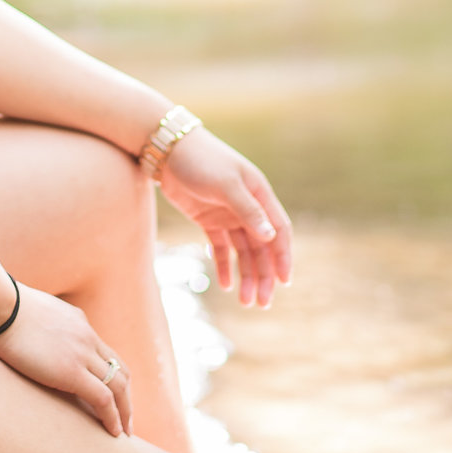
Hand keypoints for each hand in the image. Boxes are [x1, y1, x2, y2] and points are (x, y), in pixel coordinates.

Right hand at [0, 284, 133, 435]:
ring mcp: (82, 354)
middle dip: (125, 397)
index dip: (112, 376)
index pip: (104, 353)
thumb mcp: (29, 312)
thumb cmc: (0, 308)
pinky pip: (103, 398)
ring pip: (117, 386)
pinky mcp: (72, 371)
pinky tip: (113, 432)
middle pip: (120, 370)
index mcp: (78, 323)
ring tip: (123, 432)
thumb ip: (37, 325)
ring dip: (124, 411)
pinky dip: (113, 417)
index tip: (113, 395)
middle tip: (126, 419)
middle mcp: (87, 337)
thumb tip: (22, 332)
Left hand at [157, 128, 293, 306]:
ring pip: (243, 251)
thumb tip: (270, 236)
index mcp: (259, 195)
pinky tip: (224, 284)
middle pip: (262, 247)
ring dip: (246, 276)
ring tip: (246, 302)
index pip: (278, 231)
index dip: (283, 256)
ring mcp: (228, 214)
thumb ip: (248, 210)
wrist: (167, 149)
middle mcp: (248, 207)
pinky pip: (221, 248)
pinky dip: (224, 265)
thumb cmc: (201, 160)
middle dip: (264, 275)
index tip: (284, 282)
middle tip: (262, 303)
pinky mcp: (208, 219)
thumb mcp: (225, 185)